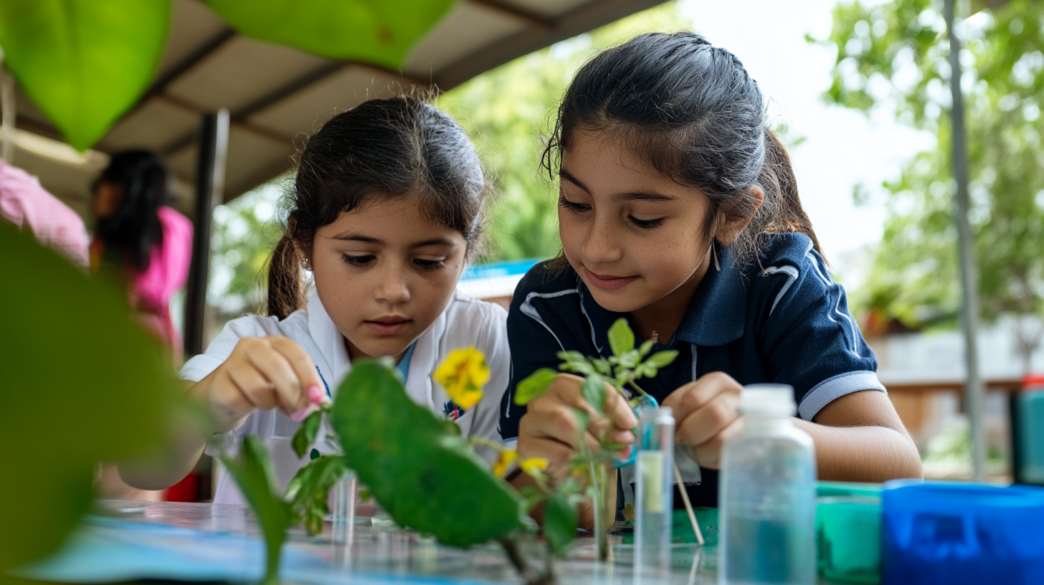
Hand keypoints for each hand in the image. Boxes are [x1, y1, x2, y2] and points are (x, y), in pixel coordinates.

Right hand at [193, 336, 324, 433]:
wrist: (219, 399)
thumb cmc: (257, 388)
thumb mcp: (283, 384)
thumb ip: (301, 389)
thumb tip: (321, 404)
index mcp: (274, 342)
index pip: (297, 354)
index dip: (310, 377)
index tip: (319, 398)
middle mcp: (252, 345)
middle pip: (279, 367)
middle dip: (294, 394)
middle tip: (301, 414)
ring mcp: (232, 362)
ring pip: (260, 387)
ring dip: (270, 403)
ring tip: (268, 404)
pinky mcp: (218, 382)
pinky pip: (241, 401)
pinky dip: (250, 408)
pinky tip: (247, 405)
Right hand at [517, 373, 636, 480]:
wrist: (558, 471)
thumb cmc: (579, 444)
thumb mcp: (600, 432)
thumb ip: (614, 429)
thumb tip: (626, 435)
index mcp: (565, 386)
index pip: (592, 387)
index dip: (614, 405)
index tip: (630, 424)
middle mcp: (545, 398)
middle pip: (578, 404)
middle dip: (605, 426)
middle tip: (621, 443)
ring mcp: (531, 420)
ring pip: (564, 422)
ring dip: (590, 442)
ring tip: (602, 455)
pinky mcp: (525, 444)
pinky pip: (553, 449)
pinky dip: (572, 458)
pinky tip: (580, 464)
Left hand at [661, 371, 743, 468]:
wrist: (732, 429)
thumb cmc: (702, 417)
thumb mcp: (688, 407)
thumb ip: (676, 411)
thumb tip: (658, 428)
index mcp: (717, 382)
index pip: (693, 399)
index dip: (676, 418)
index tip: (670, 428)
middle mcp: (737, 396)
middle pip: (714, 414)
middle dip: (690, 434)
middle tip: (682, 442)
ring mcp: (750, 419)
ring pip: (722, 439)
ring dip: (700, 451)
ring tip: (694, 450)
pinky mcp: (753, 443)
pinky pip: (728, 455)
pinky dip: (711, 459)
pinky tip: (706, 455)